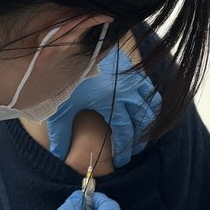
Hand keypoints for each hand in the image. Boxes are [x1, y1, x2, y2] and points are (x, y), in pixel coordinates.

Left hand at [47, 47, 158, 166]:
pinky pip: (150, 88)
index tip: (121, 160)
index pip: (125, 131)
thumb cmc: (68, 80)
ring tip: (142, 132)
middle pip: (143, 121)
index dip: (124, 148)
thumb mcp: (62, 108)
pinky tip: (141, 109)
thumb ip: (61, 134)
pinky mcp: (133, 68)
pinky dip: (149, 101)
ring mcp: (133, 78)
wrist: (76, 50)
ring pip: (152, 105)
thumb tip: (57, 158)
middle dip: (140, 138)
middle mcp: (127, 91)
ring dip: (149, 120)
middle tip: (134, 150)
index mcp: (111, 102)